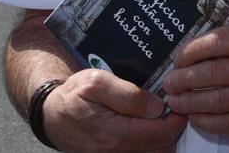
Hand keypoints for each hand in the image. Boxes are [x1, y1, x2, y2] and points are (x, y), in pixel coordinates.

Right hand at [44, 68, 187, 151]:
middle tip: (170, 108)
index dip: (177, 118)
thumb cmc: (73, 96)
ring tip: (159, 117)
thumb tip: (156, 106)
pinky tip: (149, 127)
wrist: (51, 115)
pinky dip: (152, 143)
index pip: (163, 134)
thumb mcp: (97, 82)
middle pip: (164, 148)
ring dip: (163, 137)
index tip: (177, 103)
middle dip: (173, 128)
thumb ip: (129, 95)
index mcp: (115, 134)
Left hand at [162, 26, 228, 137]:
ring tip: (175, 101)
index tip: (179, 57)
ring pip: (216, 100)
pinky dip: (206, 121)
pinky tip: (195, 117)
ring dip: (189, 102)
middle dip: (183, 78)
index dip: (192, 50)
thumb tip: (199, 50)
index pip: (219, 42)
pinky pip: (228, 123)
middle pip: (212, 73)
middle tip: (169, 82)